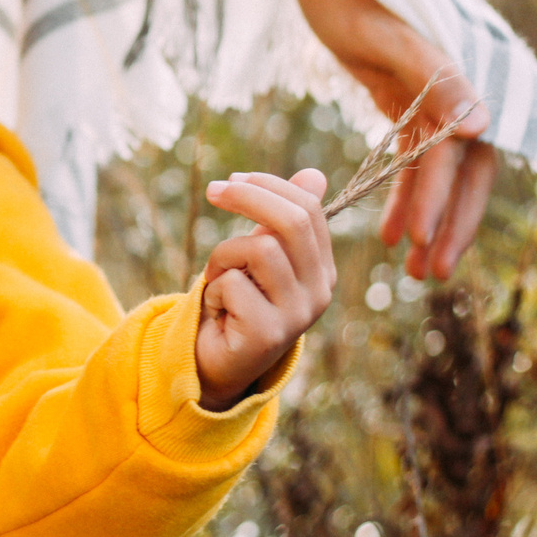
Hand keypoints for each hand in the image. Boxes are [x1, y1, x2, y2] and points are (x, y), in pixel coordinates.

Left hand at [194, 168, 335, 409]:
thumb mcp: (261, 256)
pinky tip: (218, 309)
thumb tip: (314, 173)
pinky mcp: (268, 334)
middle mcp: (320, 292)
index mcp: (322, 268)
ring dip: (223, 255)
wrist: (219, 363)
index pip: (309, 209)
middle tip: (213, 191)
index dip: (268, 185)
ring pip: (258, 249)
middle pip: (292, 221)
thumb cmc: (239, 303)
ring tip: (218, 276)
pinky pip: (233, 284)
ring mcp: (297, 315)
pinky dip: (214, 289)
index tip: (232, 180)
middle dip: (248, 196)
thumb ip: (282, 220)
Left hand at [292, 0, 493, 279]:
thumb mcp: (382, 33)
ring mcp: (436, 98)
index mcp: (459, 76)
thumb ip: (435, 77)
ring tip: (411, 265)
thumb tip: (484, 128)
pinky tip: (388, 229)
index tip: (418, 241)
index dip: (442, 200)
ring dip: (429, 218)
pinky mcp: (412, 100)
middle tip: (429, 274)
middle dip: (448, 224)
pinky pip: (417, 159)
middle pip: (464, 172)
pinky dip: (406, 194)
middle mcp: (457, 90)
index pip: (458, 154)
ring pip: (442, 173)